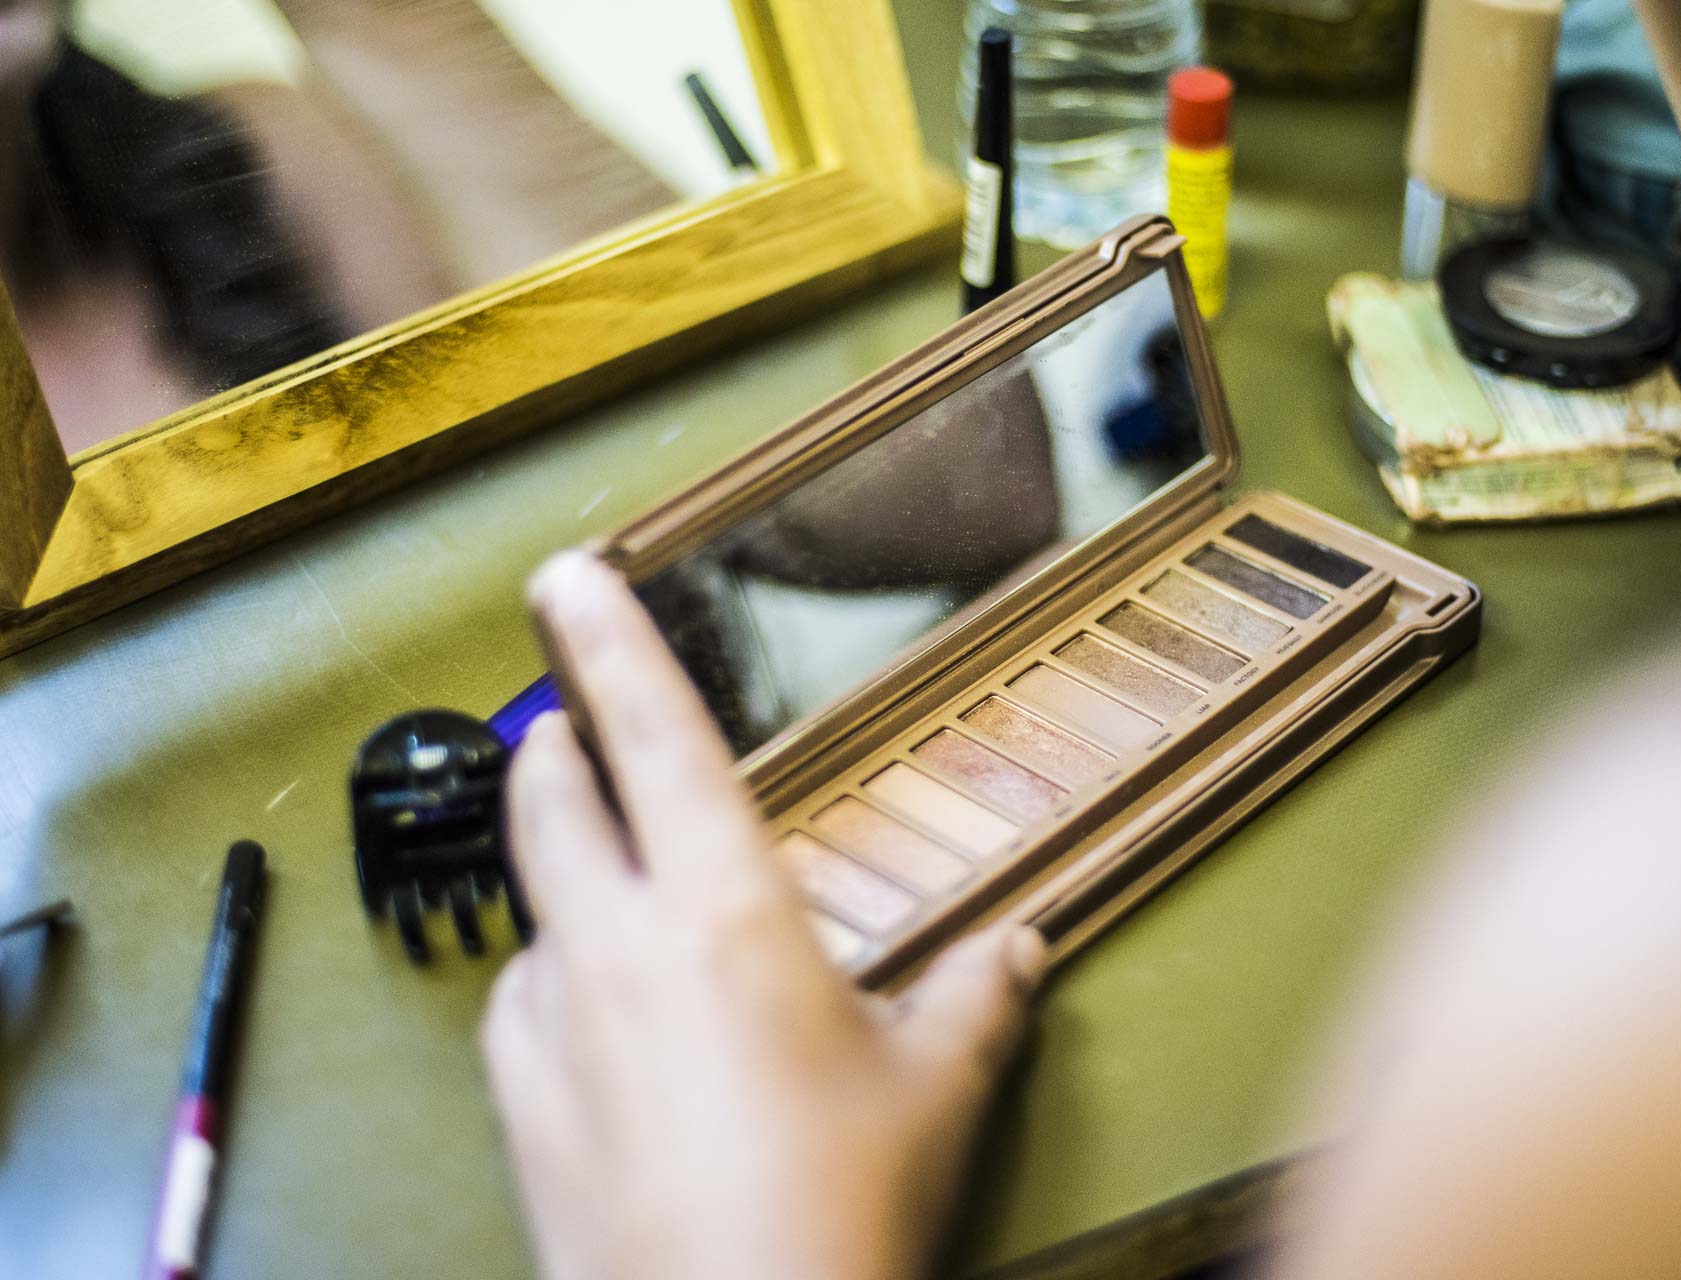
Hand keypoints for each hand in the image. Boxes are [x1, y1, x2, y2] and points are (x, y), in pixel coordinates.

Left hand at [482, 551, 1046, 1279]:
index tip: (570, 574)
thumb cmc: (839, 1210)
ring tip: (612, 892)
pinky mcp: (519, 1101)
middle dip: (553, 741)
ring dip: (563, 873)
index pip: (656, 736)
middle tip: (568, 720)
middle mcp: (619, 949)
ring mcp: (553, 1026)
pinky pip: (521, 1003)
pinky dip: (554, 980)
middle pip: (551, 800)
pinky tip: (598, 1019)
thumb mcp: (936, 1090)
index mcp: (724, 912)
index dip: (611, 640)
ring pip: (535, 903)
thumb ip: (975, 1000)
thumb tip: (1016, 953)